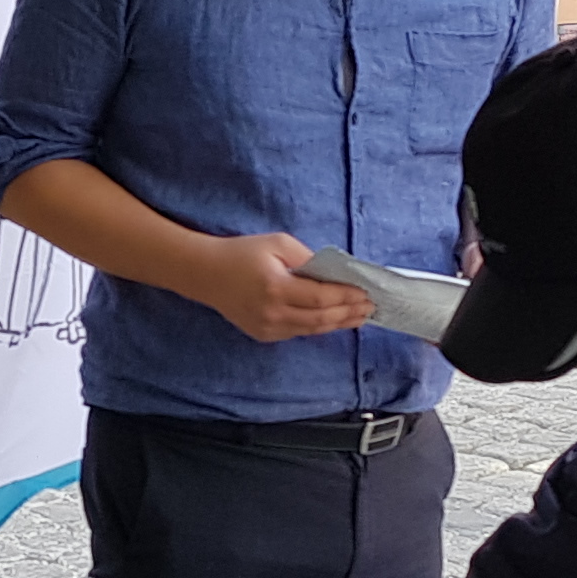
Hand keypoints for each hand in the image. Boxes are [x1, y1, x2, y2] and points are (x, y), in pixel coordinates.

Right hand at [191, 231, 372, 343]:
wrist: (206, 274)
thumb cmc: (242, 253)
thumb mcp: (278, 243)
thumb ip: (307, 259)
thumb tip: (334, 274)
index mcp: (277, 288)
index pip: (322, 298)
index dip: (346, 297)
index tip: (366, 292)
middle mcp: (273, 313)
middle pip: (321, 319)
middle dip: (349, 313)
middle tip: (370, 307)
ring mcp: (268, 328)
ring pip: (312, 329)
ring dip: (338, 323)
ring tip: (359, 317)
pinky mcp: (264, 334)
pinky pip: (298, 331)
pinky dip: (318, 326)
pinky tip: (333, 320)